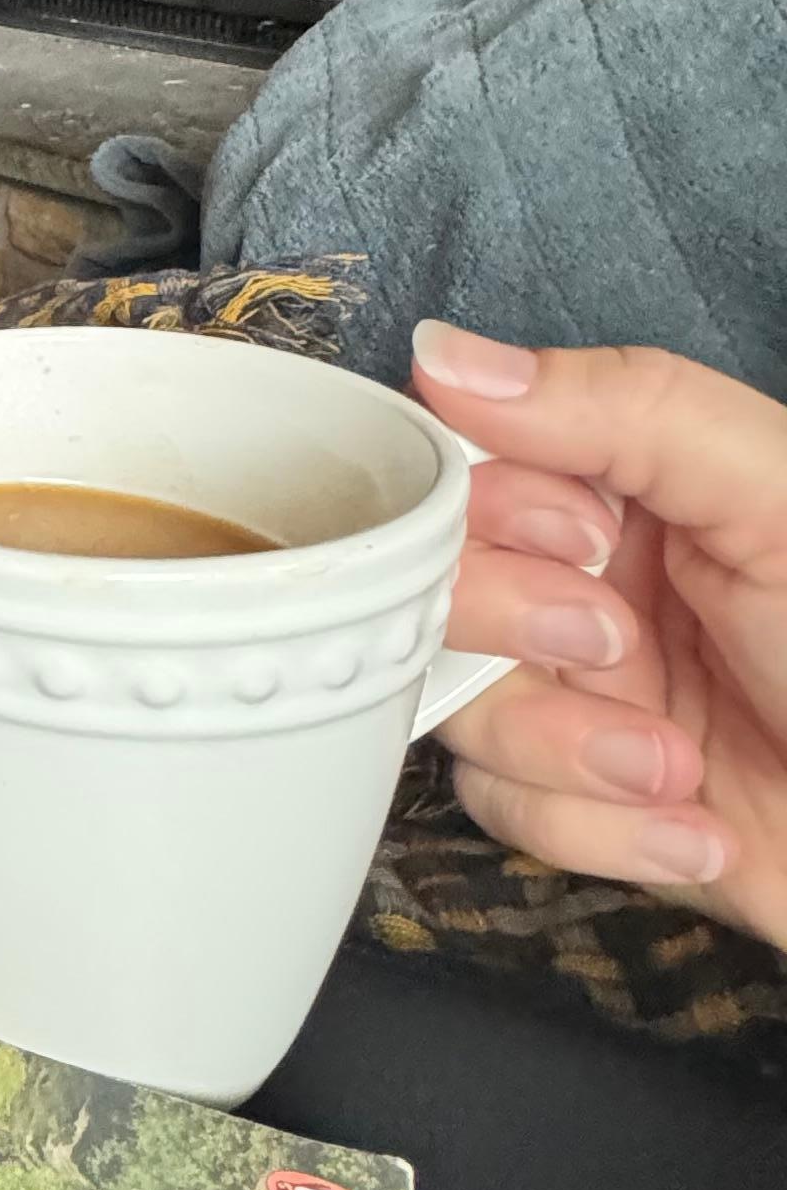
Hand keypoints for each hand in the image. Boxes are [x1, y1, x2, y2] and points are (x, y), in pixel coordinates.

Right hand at [412, 320, 786, 947]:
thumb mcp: (782, 504)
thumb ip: (631, 410)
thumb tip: (450, 357)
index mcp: (633, 490)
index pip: (472, 464)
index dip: (491, 508)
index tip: (581, 539)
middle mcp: (591, 583)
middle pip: (438, 585)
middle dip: (512, 628)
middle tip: (616, 647)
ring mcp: (584, 695)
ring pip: (459, 708)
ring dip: (562, 751)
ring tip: (674, 768)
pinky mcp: (587, 802)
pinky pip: (508, 810)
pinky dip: (599, 832)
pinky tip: (699, 831)